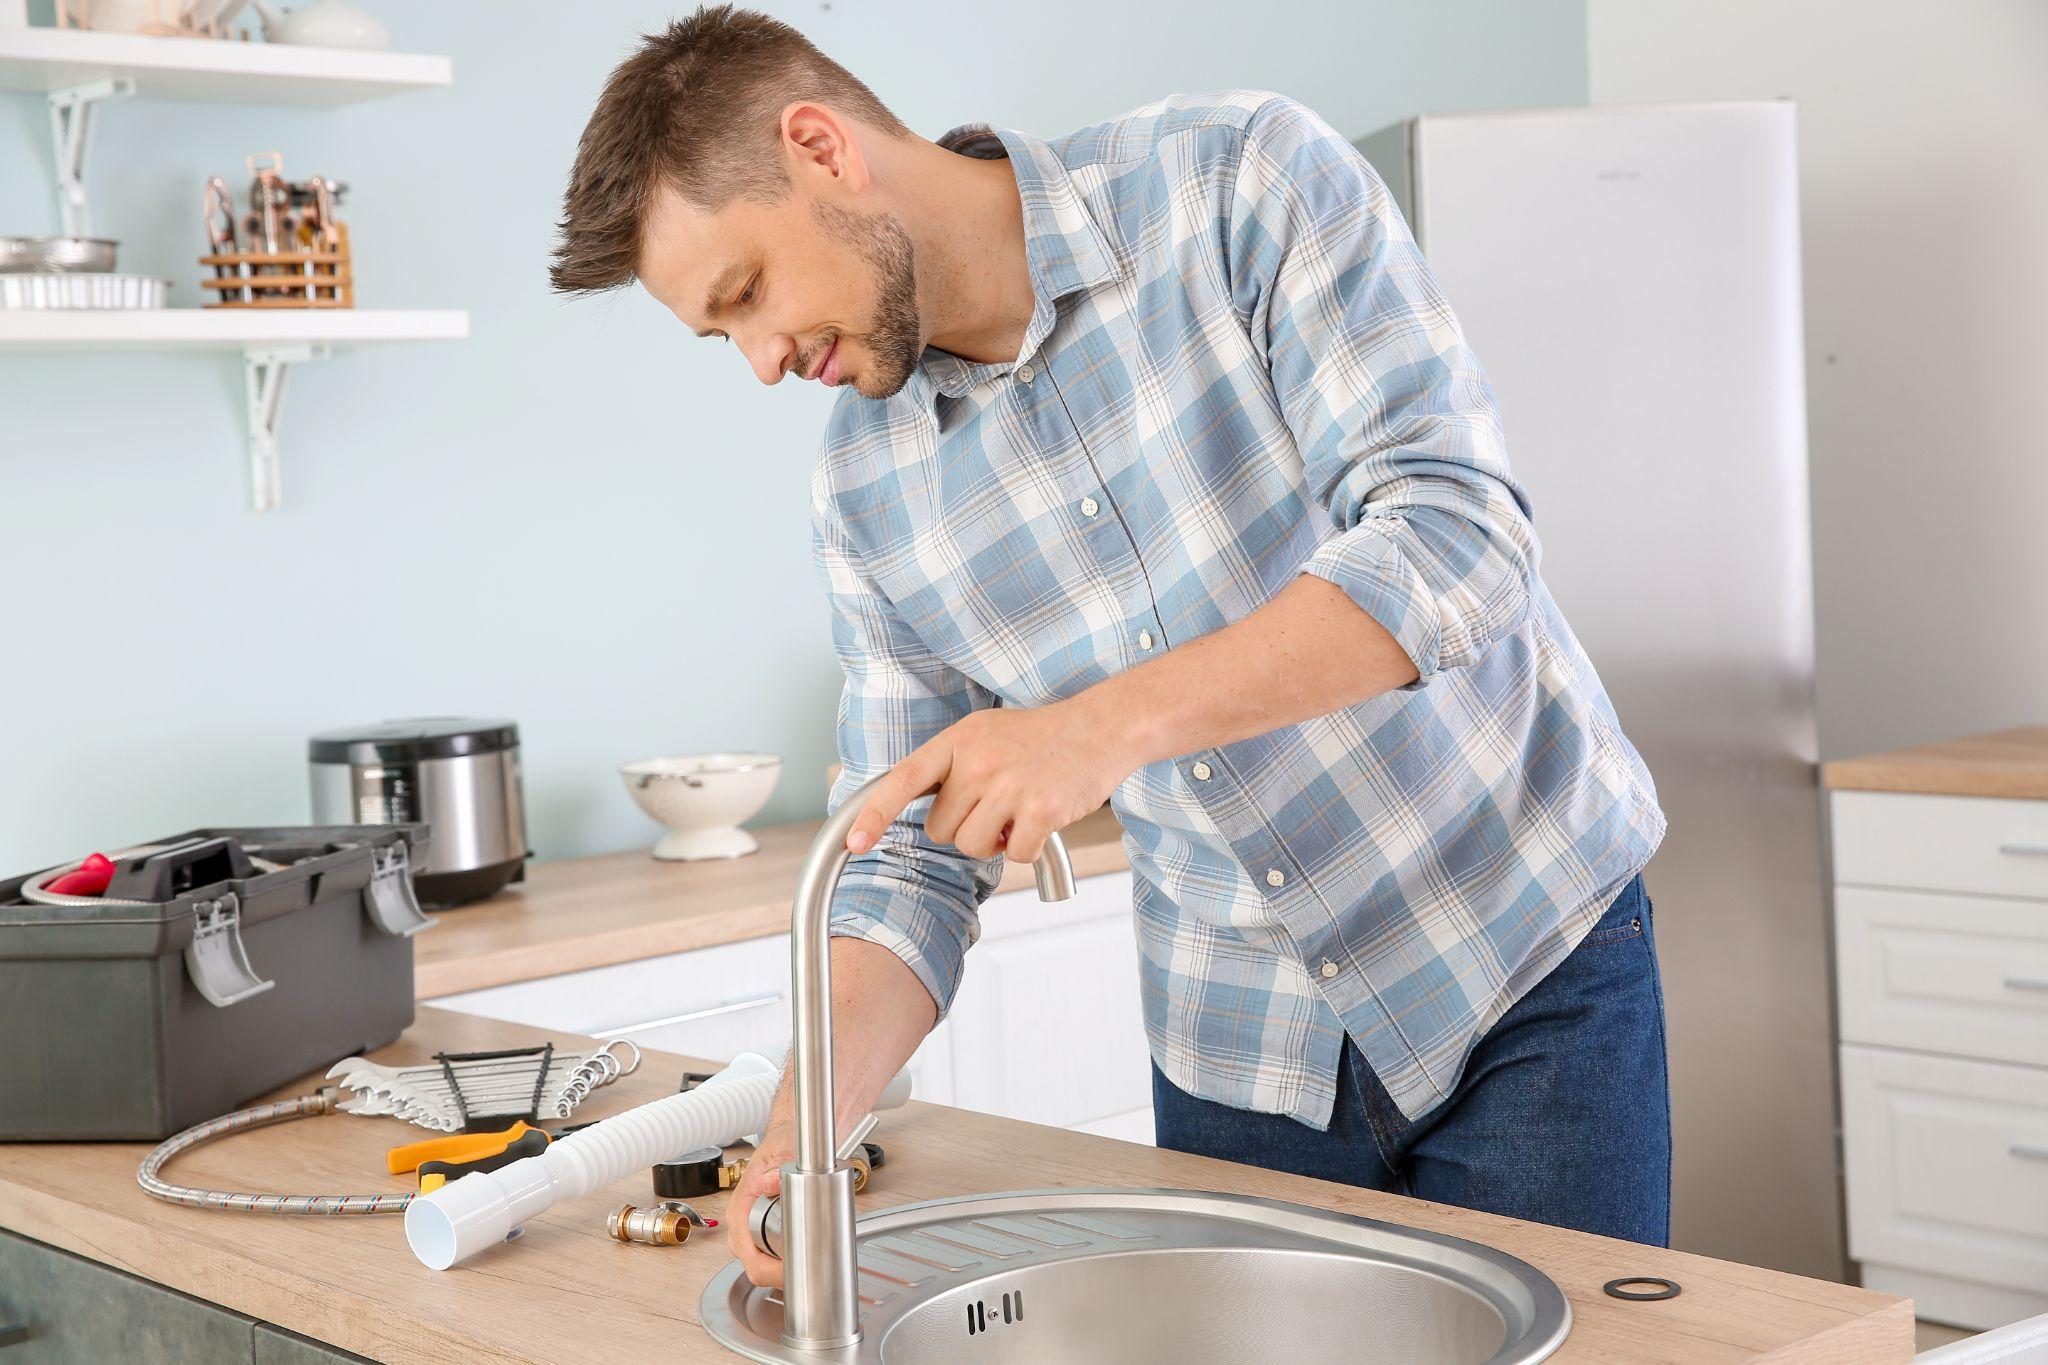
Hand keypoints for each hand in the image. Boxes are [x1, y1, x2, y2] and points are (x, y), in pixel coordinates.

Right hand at [724, 1122, 792, 1288]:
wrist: (791, 1137)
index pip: (745, 1250)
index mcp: (741, 1205)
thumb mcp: (785, 1151)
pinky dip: (786, 1261)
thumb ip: (778, 1167)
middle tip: (808, 1269)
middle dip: (779, 1273)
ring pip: (760, 1263)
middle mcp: (742, 1220)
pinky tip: (804, 1258)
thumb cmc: (784, 1144)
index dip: (768, 1268)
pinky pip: (768, 1255)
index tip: (794, 1269)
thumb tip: (768, 1184)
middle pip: (752, 1264)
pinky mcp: (762, 1229)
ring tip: (810, 1264)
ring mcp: (751, 1227)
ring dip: (783, 1269)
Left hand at [845, 696, 1135, 861]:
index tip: (855, 844)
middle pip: (941, 830)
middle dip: (965, 828)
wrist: (1102, 727)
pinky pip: (1013, 855)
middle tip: (996, 805)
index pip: (902, 781)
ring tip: (1018, 812)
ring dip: (994, 842)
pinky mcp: (1041, 810)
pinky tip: (1041, 820)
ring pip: (972, 847)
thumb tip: (927, 810)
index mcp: (958, 741)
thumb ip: (953, 766)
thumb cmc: (1043, 736)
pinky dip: (1026, 848)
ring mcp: (1010, 786)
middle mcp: (978, 762)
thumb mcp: (986, 734)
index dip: (873, 816)